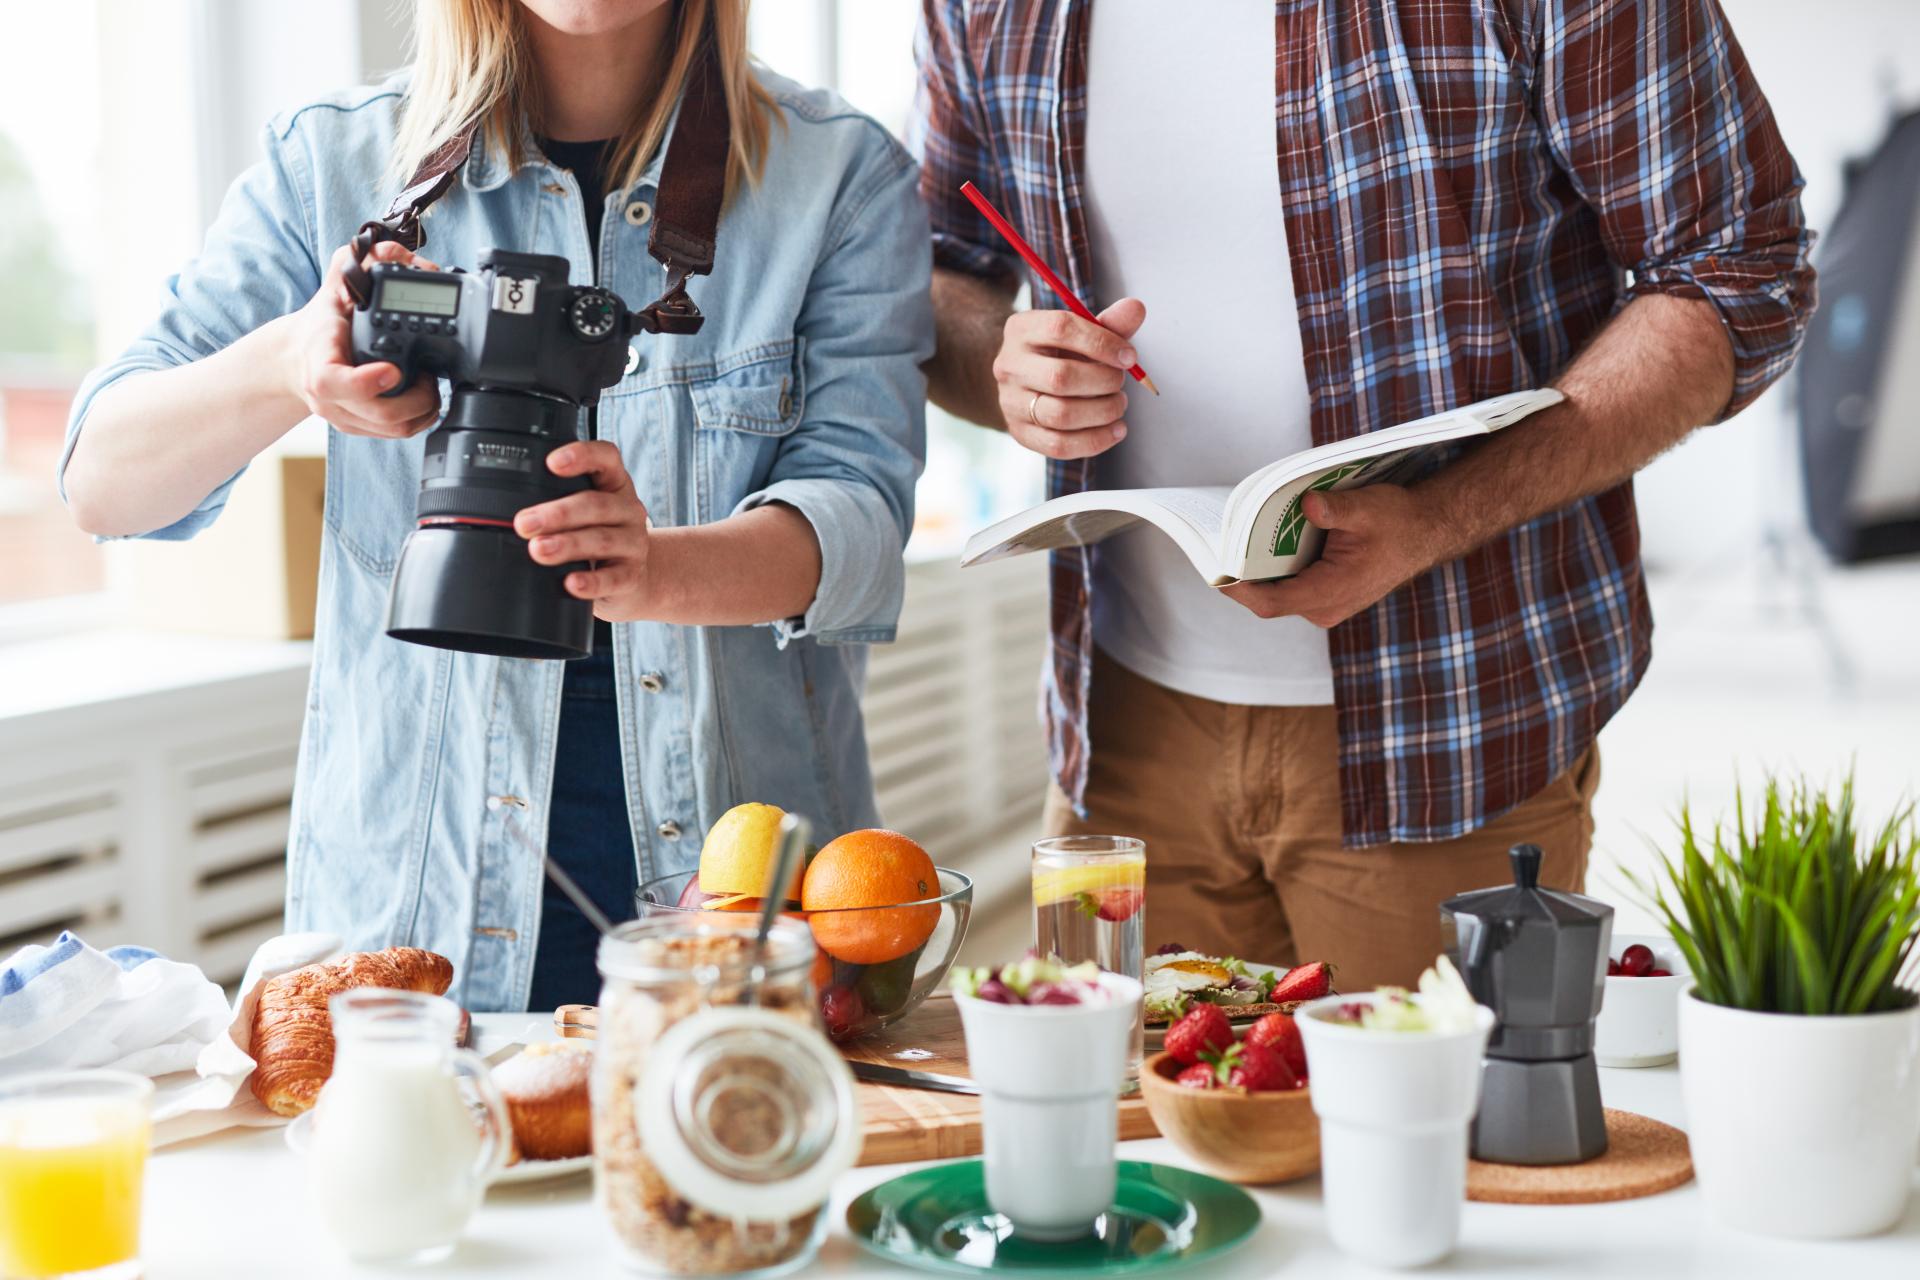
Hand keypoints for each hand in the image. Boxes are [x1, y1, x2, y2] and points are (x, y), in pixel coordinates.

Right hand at [281, 241, 442, 437]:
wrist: (295, 358)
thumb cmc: (321, 326)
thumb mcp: (334, 288)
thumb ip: (360, 264)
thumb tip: (398, 253)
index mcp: (318, 363)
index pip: (332, 381)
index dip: (365, 382)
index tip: (392, 371)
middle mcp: (328, 397)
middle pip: (379, 414)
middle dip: (417, 398)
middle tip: (430, 376)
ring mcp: (344, 417)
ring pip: (392, 430)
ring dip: (423, 411)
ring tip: (430, 385)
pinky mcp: (358, 429)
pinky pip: (394, 435)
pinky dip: (418, 419)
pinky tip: (425, 399)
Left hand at [514, 440, 654, 619]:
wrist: (630, 575)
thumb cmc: (595, 536)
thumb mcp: (582, 512)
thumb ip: (553, 502)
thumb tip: (501, 513)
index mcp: (612, 483)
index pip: (606, 457)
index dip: (582, 455)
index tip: (552, 463)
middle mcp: (628, 509)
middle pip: (596, 504)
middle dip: (558, 513)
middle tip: (524, 523)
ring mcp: (633, 542)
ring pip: (602, 540)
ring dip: (568, 544)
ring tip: (539, 550)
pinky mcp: (632, 575)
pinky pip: (614, 578)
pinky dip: (591, 582)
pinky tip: (572, 583)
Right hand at [992, 298, 1144, 458]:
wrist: (1027, 381)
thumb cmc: (1060, 353)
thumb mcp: (1082, 332)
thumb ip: (1110, 324)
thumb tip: (1137, 308)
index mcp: (1022, 329)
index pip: (1061, 328)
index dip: (1102, 343)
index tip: (1130, 357)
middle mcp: (1009, 365)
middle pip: (1060, 377)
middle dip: (1104, 381)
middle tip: (1120, 383)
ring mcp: (1010, 402)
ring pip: (1061, 415)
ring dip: (1102, 412)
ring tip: (1119, 405)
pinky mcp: (1020, 433)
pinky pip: (1059, 445)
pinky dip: (1096, 440)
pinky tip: (1116, 430)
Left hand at [1218, 486, 1441, 627]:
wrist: (1425, 533)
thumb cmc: (1398, 522)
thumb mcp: (1367, 508)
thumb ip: (1336, 509)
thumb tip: (1308, 504)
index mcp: (1332, 592)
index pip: (1270, 603)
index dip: (1238, 590)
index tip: (1215, 570)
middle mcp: (1323, 607)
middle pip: (1266, 598)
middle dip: (1241, 574)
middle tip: (1217, 543)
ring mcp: (1323, 604)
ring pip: (1275, 592)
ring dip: (1255, 569)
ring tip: (1233, 539)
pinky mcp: (1323, 595)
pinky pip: (1287, 586)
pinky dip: (1272, 567)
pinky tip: (1261, 542)